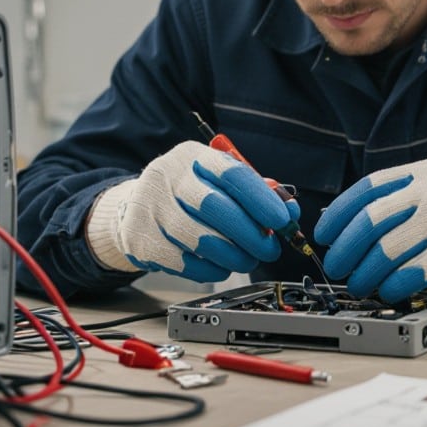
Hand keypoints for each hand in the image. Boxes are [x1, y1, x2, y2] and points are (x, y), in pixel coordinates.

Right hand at [86, 141, 294, 281]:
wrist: (136, 207)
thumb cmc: (189, 194)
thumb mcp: (219, 181)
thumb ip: (255, 192)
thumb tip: (290, 212)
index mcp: (191, 156)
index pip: (231, 173)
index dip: (262, 199)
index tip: (283, 220)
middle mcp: (166, 177)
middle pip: (215, 207)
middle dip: (251, 234)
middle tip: (270, 248)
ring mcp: (149, 209)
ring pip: (201, 241)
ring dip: (234, 257)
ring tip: (246, 259)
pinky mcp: (140, 241)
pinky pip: (185, 264)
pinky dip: (211, 270)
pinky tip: (219, 266)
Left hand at [315, 157, 426, 302]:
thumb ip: (407, 195)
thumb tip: (350, 219)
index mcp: (426, 172)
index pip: (370, 188)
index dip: (340, 212)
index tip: (323, 233)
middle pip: (372, 219)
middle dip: (345, 248)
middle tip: (337, 267)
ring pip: (387, 249)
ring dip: (365, 273)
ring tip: (359, 285)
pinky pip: (412, 272)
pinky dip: (392, 286)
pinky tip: (387, 292)